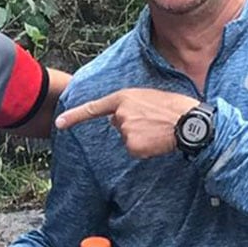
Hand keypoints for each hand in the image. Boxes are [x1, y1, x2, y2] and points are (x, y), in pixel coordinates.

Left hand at [55, 89, 199, 158]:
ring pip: (127, 138)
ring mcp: (125, 131)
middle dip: (132, 124)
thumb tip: (118, 119)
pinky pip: (135, 150)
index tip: (58, 123)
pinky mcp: (133, 146)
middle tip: (153, 120)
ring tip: (158, 129)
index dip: (74, 116)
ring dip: (140, 136)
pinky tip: (157, 141)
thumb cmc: (174, 107)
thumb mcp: (149, 96)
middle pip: (117, 124)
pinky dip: (145, 148)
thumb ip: (130, 104)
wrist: (189, 122)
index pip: (93, 108)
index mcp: (123, 97)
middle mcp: (120, 114)